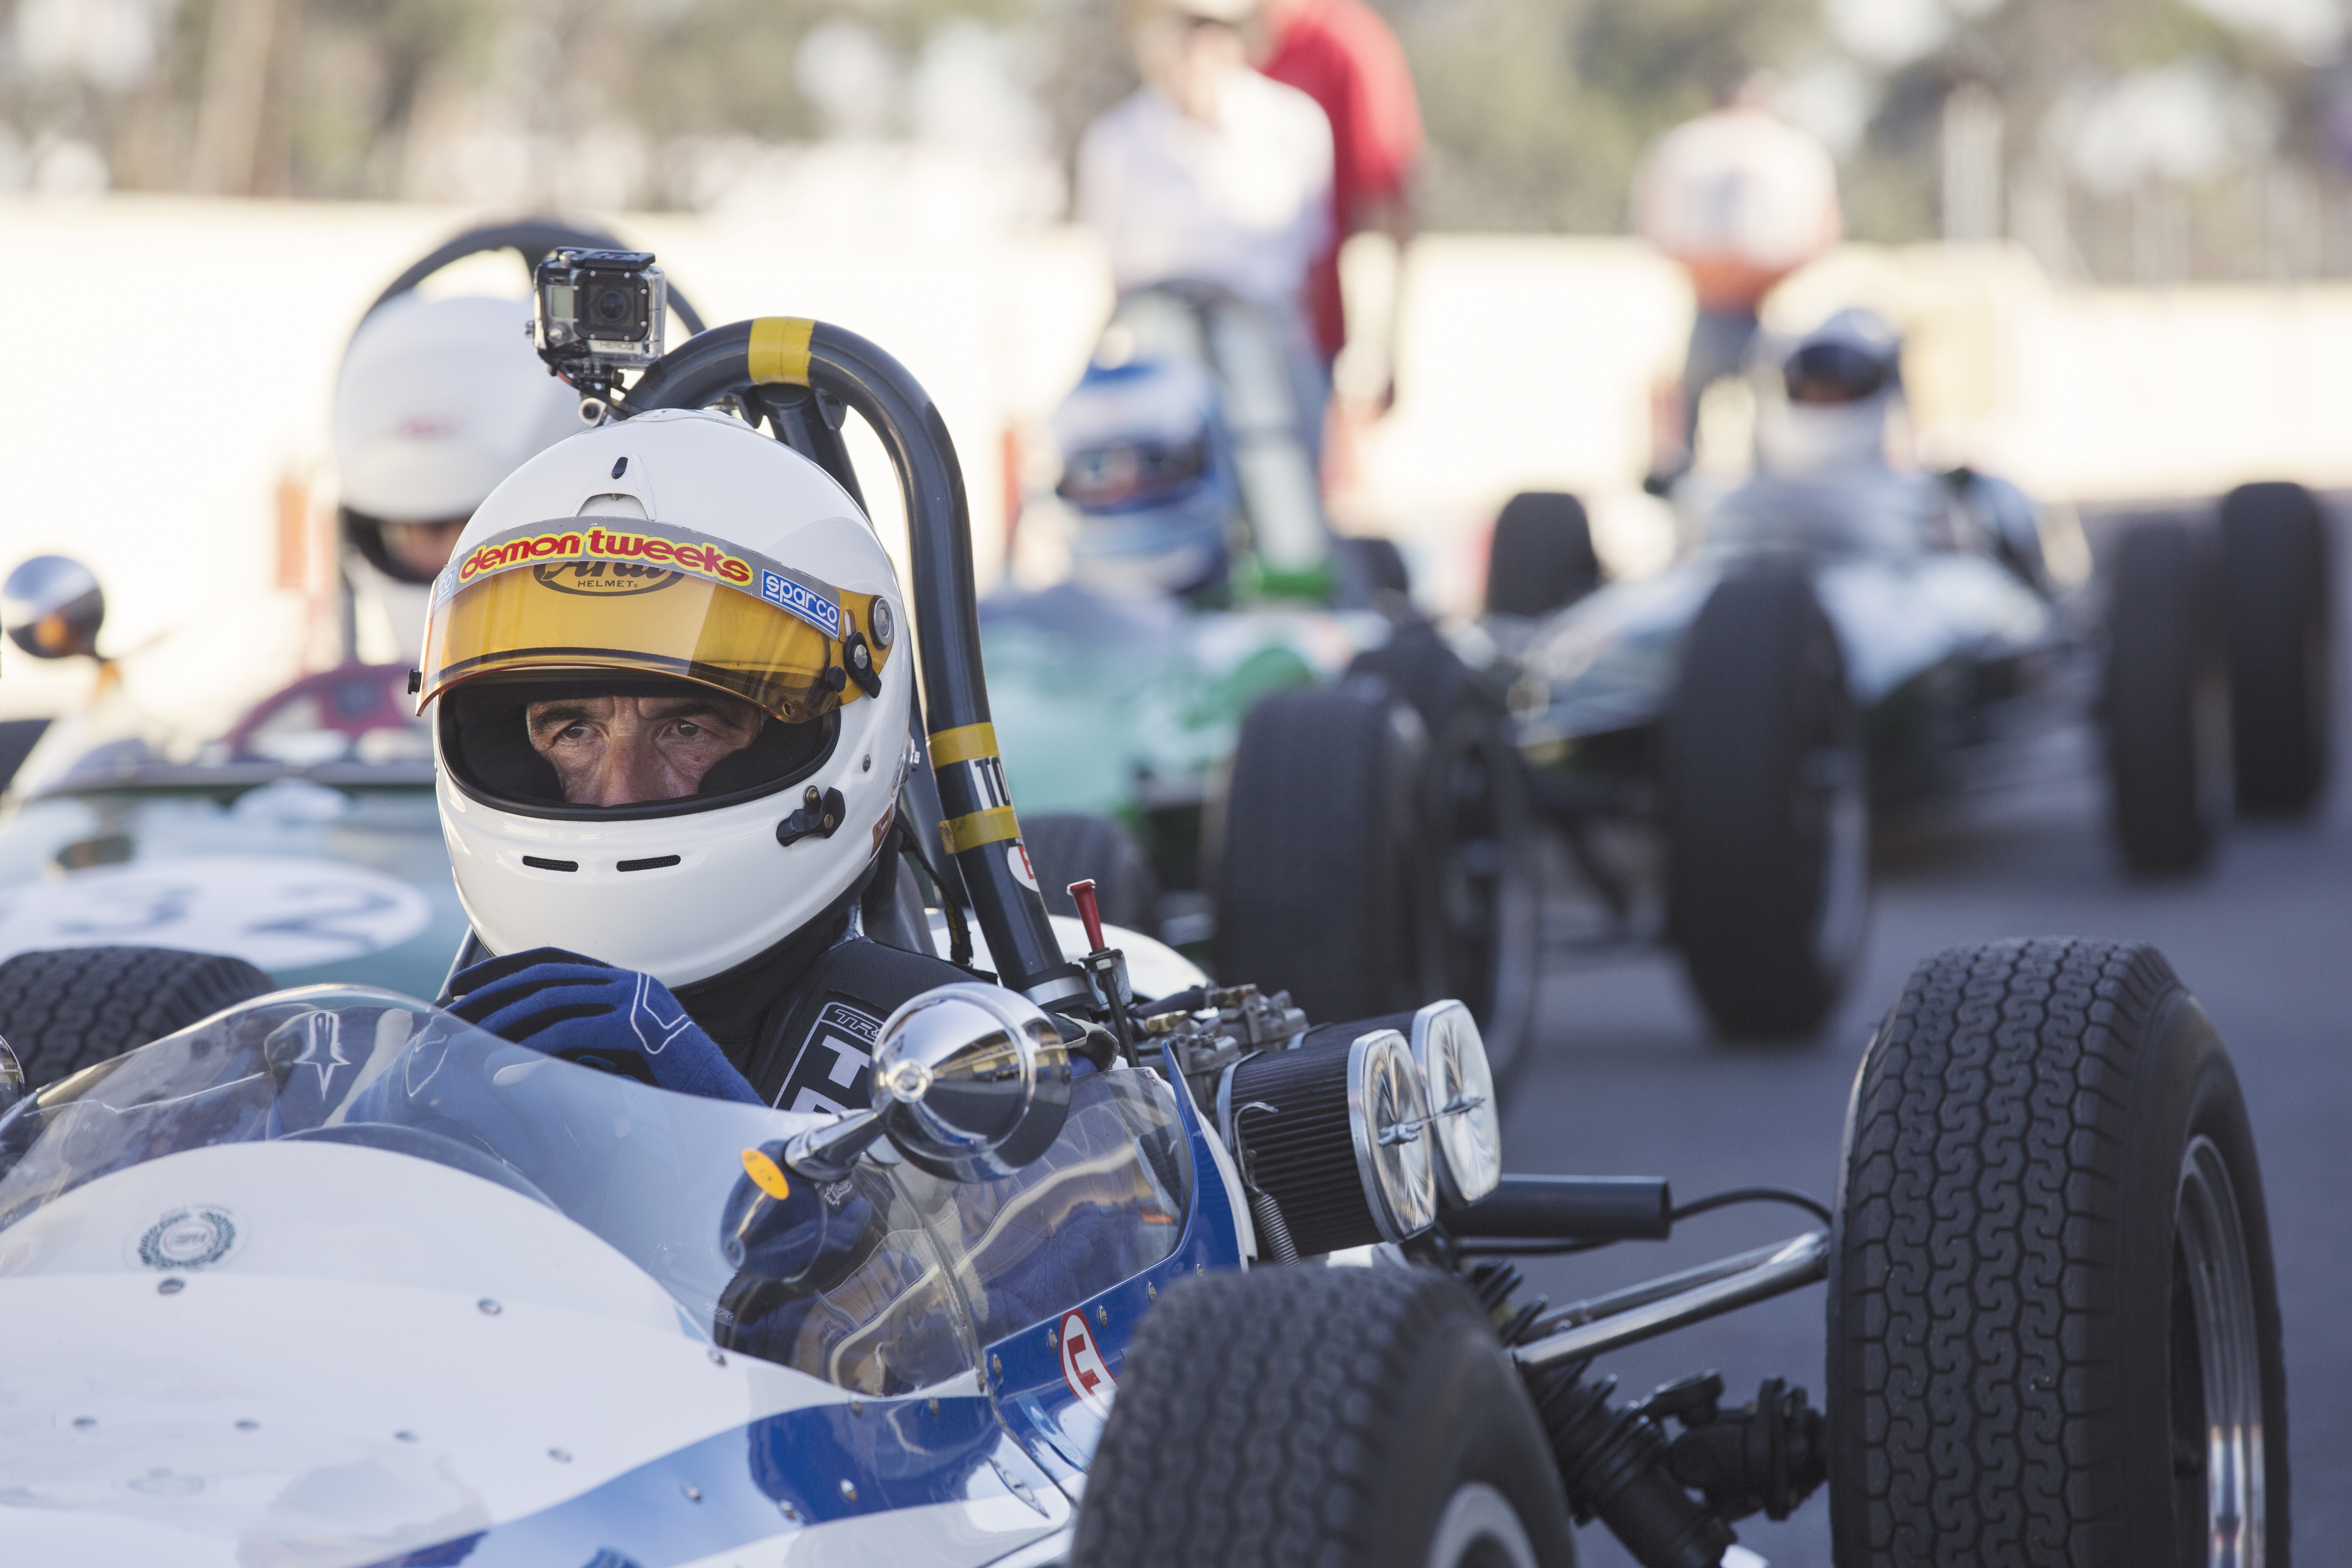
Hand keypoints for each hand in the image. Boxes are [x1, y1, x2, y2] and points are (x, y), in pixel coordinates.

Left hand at [448, 948, 760, 1104]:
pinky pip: (570, 1031)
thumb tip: (526, 1043)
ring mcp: (634, 1001)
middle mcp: (629, 982)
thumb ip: (583, 1037)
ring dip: (502, 1021)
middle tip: (452, 1013)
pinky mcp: (635, 1028)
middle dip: (492, 992)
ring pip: (551, 999)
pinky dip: (530, 1049)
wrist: (719, 1101)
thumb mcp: (618, 1052)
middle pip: (544, 974)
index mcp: (624, 981)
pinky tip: (502, 1068)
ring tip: (467, 1042)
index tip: (464, 984)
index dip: (503, 968)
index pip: (552, 959)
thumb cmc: (670, 1086)